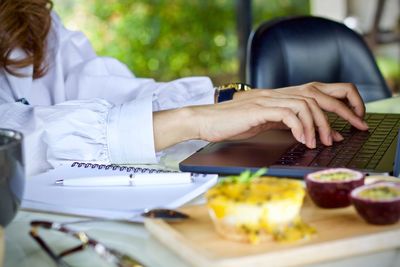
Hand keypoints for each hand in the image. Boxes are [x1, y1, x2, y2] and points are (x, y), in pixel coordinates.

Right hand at [153, 82, 367, 150]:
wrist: (205, 121)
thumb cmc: (232, 125)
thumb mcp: (264, 123)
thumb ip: (286, 124)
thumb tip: (309, 133)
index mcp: (280, 97)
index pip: (315, 94)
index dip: (335, 107)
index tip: (343, 128)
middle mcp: (277, 94)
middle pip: (317, 95)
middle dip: (335, 115)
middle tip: (337, 137)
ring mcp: (268, 100)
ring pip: (306, 104)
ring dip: (318, 125)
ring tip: (318, 142)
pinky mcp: (259, 109)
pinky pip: (289, 114)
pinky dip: (301, 128)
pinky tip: (301, 140)